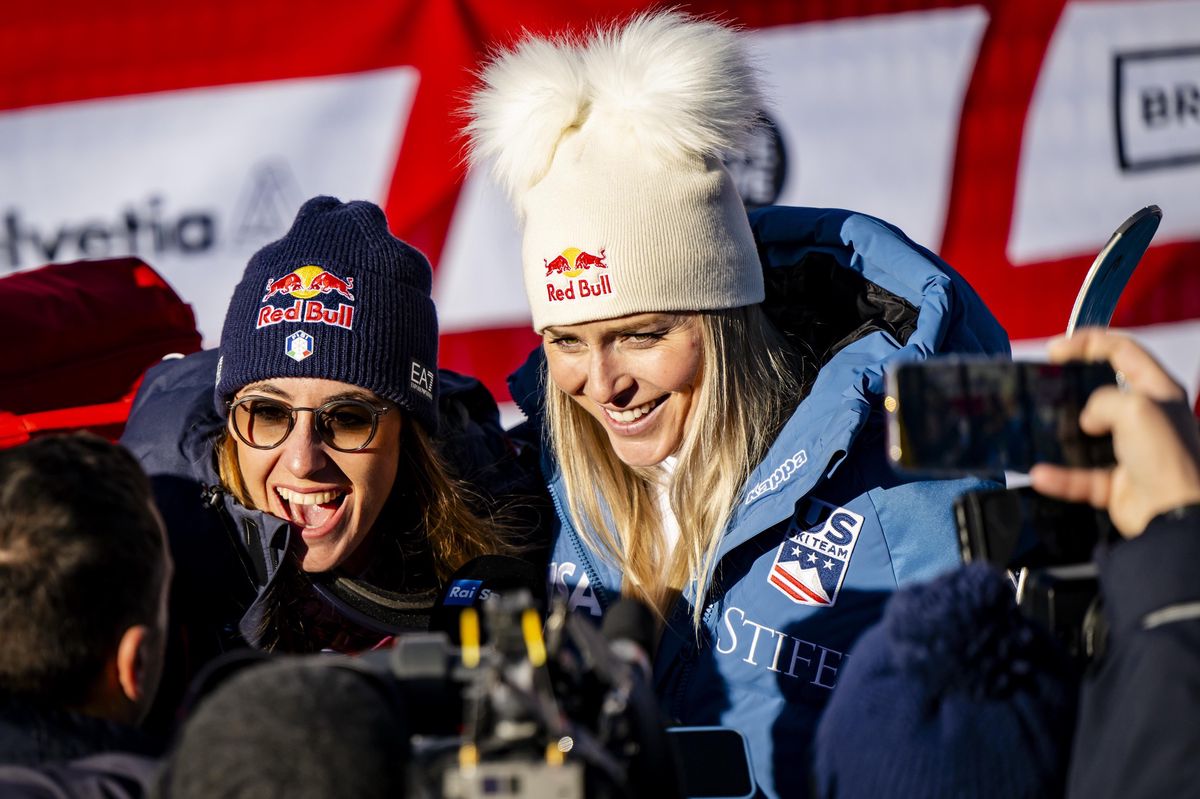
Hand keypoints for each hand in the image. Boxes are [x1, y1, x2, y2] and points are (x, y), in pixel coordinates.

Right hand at [1029, 328, 1199, 537]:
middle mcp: (1146, 418)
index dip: (1088, 343)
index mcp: (1158, 391)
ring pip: (1087, 435)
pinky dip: (1060, 477)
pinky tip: (1041, 474)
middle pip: (1102, 390)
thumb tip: (1087, 420)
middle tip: (1044, 382)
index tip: (1055, 350)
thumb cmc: (1167, 457)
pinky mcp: (1116, 483)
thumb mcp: (1135, 408)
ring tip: (1038, 426)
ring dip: (1061, 433)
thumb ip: (1102, 400)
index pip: (1122, 351)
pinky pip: (1079, 477)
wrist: (1176, 515)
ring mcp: (1130, 452)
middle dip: (1072, 385)